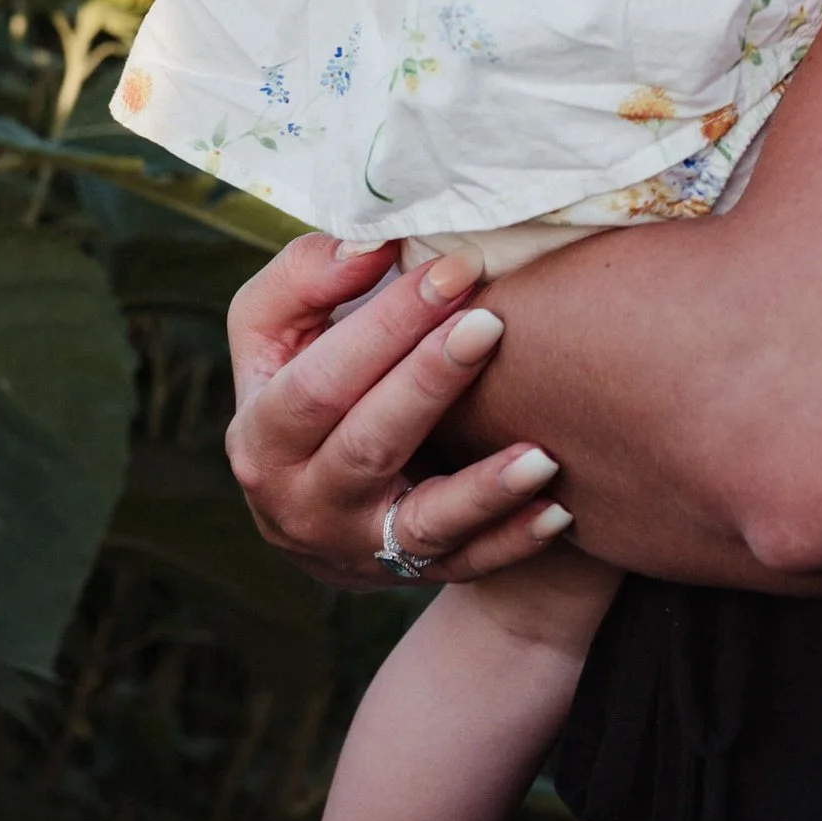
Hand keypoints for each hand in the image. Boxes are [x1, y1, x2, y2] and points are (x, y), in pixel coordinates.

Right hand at [223, 236, 574, 589]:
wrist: (316, 498)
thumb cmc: (306, 383)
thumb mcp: (276, 331)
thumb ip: (306, 277)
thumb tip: (370, 244)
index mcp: (262, 437)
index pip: (319, 382)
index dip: (385, 326)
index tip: (452, 270)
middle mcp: (303, 504)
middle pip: (369, 444)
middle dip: (430, 380)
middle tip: (490, 322)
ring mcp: (361, 549)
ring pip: (422, 524)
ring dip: (484, 490)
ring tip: (541, 453)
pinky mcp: (413, 576)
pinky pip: (469, 566)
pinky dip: (514, 542)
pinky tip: (560, 511)